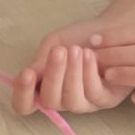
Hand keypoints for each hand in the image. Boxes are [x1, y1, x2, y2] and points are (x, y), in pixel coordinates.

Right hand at [14, 19, 130, 115]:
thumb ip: (41, 60)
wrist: (111, 30)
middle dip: (52, 75)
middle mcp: (62, 100)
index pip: (25, 104)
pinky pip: (94, 94)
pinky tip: (89, 56)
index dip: (22, 94)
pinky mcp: (106, 100)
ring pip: (72, 101)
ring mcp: (84, 104)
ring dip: (72, 74)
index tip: (26, 74)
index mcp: (44, 88)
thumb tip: (29, 75)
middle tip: (58, 51)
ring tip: (76, 50)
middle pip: (49, 102)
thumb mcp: (54, 43)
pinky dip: (89, 74)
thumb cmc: (79, 37)